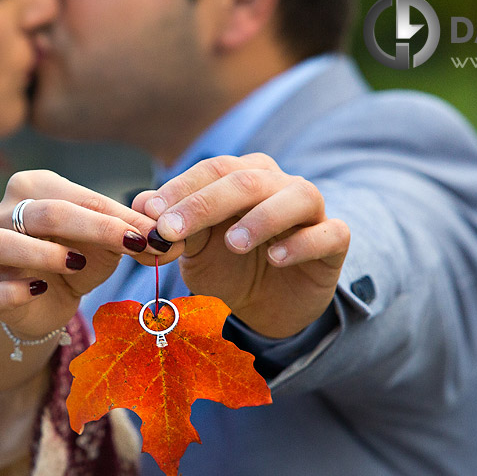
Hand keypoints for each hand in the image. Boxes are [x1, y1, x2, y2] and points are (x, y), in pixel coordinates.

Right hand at [0, 170, 168, 339]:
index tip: (156, 234)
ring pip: (2, 243)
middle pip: (46, 213)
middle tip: (135, 245)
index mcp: (34, 187)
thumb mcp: (108, 243)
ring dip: (44, 254)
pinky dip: (12, 291)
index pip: (80, 198)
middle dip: (96, 229)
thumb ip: (137, 236)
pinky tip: (39, 291)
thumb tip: (173, 242)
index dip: (120, 217)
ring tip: (77, 264)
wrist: (44, 299)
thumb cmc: (75, 257)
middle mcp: (2, 212)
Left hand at [134, 154, 348, 337]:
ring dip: (261, 218)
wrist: (267, 305)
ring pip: (297, 197)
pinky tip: (276, 259)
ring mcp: (311, 211)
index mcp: (244, 176)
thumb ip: (174, 228)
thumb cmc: (229, 266)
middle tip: (173, 229)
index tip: (150, 212)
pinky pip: (328, 233)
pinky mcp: (334, 242)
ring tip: (233, 242)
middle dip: (205, 203)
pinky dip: (302, 244)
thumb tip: (141, 207)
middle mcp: (279, 184)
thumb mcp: (195, 250)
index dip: (181, 188)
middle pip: (246, 180)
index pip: (213, 170)